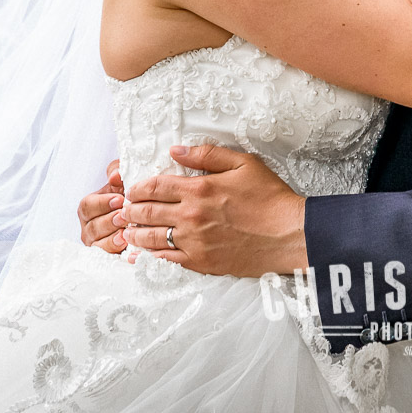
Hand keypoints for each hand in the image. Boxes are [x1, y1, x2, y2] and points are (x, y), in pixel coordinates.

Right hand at [77, 158, 127, 253]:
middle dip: (108, 221)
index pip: (87, 206)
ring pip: (98, 244)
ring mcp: (97, 244)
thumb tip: (115, 175)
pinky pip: (107, 257)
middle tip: (124, 216)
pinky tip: (126, 245)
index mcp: (89, 208)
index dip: (102, 203)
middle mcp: (89, 227)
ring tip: (126, 232)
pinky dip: (116, 251)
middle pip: (92, 227)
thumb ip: (117, 172)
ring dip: (112, 237)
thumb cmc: (129, 196)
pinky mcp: (107, 257)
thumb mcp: (122, 180)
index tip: (119, 199)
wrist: (145, 218)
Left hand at [117, 143, 306, 276]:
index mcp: (199, 188)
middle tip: (123, 210)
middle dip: (131, 210)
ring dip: (134, 233)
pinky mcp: (200, 263)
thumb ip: (207, 154)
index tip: (131, 189)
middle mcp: (190, 216)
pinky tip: (143, 253)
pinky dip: (150, 256)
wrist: (288, 235)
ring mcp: (193, 242)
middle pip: (148, 212)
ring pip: (152, 238)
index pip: (156, 186)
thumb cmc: (270, 197)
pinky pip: (166, 260)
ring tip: (127, 231)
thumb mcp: (244, 164)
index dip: (138, 187)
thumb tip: (176, 150)